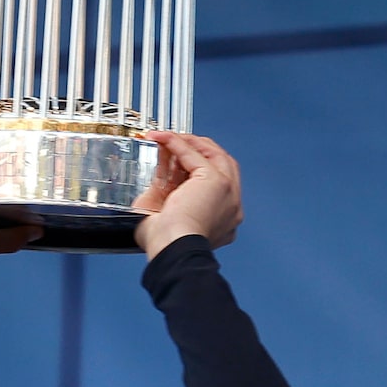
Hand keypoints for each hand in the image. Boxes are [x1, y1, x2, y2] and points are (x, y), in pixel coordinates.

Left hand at [134, 133, 242, 256]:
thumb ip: (164, 199)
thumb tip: (155, 184)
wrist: (173, 248)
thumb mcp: (164, 217)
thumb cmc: (167, 244)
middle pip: (221, 163)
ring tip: (167, 138)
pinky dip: (178, 143)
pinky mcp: (216, 181)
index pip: (215, 183)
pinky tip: (163, 139)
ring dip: (189, 143)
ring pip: (214, 155)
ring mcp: (228, 192)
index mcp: (222, 219)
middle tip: (174, 144)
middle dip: (197, 150)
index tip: (174, 161)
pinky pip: (195, 153)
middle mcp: (231, 205)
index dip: (193, 168)